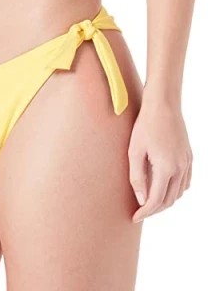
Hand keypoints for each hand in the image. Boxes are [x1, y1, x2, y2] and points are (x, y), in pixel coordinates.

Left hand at [128, 102, 191, 222]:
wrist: (163, 105)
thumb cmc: (145, 126)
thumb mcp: (134, 151)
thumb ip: (137, 177)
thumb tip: (141, 199)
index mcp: (166, 168)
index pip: (155, 200)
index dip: (144, 211)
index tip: (134, 217)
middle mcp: (181, 168)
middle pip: (169, 200)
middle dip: (154, 210)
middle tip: (139, 212)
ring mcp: (188, 163)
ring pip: (178, 193)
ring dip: (164, 201)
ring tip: (148, 202)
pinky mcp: (189, 157)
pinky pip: (185, 182)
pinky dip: (174, 191)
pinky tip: (163, 188)